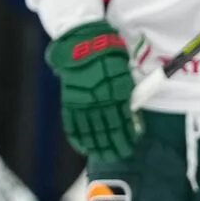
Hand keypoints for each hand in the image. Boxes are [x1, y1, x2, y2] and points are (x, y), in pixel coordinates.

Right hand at [44, 20, 136, 159]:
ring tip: (104, 156)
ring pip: (91, 131)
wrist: (82, 44)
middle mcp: (100, 100)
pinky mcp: (69, 101)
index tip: (130, 146)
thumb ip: (125, 96)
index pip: (123, 122)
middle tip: (119, 156)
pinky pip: (73, 124)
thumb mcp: (123, 74)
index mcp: (117, 93)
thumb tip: (130, 116)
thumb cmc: (108, 56)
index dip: (127, 136)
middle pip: (108, 129)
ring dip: (98, 146)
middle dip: (114, 145)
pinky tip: (85, 148)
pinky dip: (79, 138)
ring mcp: (83, 102)